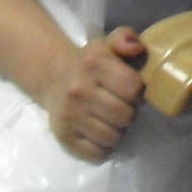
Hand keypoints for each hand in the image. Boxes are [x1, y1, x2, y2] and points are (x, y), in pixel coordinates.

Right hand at [41, 26, 145, 161]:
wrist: (53, 77)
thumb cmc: (90, 62)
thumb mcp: (108, 43)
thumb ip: (125, 38)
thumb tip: (137, 47)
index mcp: (94, 63)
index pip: (132, 87)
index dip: (138, 92)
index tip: (132, 91)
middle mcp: (79, 89)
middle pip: (125, 115)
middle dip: (130, 113)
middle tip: (123, 107)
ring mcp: (69, 115)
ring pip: (113, 136)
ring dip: (118, 131)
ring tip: (112, 119)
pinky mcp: (63, 136)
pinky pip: (97, 153)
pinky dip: (104, 146)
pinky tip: (101, 132)